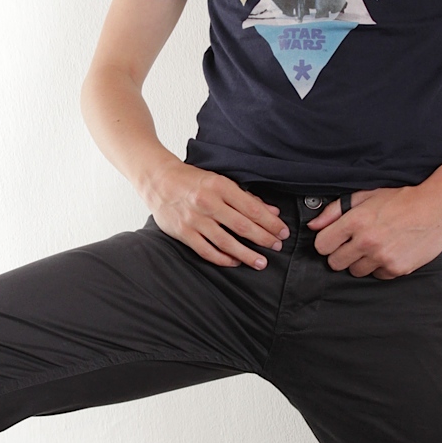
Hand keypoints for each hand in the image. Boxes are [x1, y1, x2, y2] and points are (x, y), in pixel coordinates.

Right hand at [146, 162, 288, 269]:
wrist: (159, 181)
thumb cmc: (192, 180)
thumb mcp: (220, 181)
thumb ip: (246, 197)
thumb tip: (272, 211)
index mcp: (220, 186)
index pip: (252, 208)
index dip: (270, 222)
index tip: (282, 231)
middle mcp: (208, 203)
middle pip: (242, 226)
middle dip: (264, 238)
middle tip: (277, 246)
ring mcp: (195, 220)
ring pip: (226, 242)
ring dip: (247, 254)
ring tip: (261, 262)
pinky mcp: (184, 233)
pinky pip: (207, 250)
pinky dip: (223, 258)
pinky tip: (235, 262)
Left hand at [307, 185, 441, 278]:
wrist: (436, 208)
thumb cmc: (402, 199)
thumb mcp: (365, 196)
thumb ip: (335, 211)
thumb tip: (313, 225)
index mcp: (356, 221)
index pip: (321, 246)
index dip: (326, 242)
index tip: (335, 239)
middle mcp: (367, 242)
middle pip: (335, 263)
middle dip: (341, 254)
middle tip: (354, 243)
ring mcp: (382, 257)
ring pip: (355, 271)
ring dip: (361, 261)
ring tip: (374, 246)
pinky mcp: (396, 269)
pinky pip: (377, 275)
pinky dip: (380, 266)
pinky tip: (389, 251)